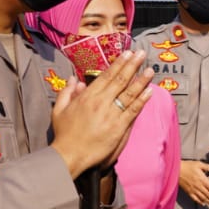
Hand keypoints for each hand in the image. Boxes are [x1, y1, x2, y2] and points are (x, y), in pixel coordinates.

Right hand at [50, 49, 153, 178]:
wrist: (70, 154)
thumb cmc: (64, 134)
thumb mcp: (59, 110)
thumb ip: (66, 92)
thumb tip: (74, 79)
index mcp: (87, 96)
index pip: (106, 76)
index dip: (118, 64)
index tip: (127, 54)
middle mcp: (100, 102)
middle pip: (120, 80)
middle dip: (132, 65)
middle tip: (141, 54)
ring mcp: (111, 114)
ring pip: (129, 93)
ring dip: (141, 80)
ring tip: (150, 70)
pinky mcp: (118, 127)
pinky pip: (132, 110)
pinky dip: (142, 100)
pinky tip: (149, 91)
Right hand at [179, 160, 208, 205]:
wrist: (176, 170)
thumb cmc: (187, 166)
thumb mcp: (199, 164)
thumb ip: (208, 167)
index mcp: (202, 179)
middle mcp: (198, 186)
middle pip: (208, 195)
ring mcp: (193, 190)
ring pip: (203, 198)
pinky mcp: (188, 192)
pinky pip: (195, 198)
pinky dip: (200, 202)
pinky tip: (204, 204)